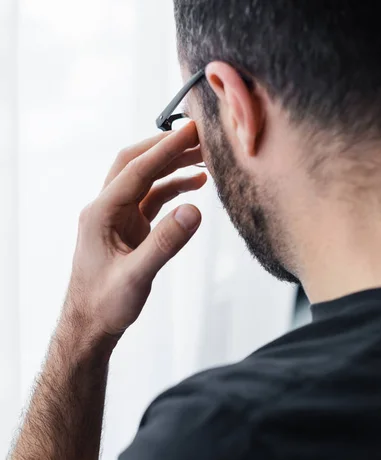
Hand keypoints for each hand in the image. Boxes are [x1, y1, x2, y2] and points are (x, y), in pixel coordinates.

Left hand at [63, 122, 205, 341]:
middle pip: (137, 164)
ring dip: (172, 167)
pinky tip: (195, 186)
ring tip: (205, 159)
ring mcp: (116, 218)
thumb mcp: (136, 277)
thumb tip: (194, 210)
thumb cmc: (105, 304)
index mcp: (101, 213)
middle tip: (200, 136)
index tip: (193, 130)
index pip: (136, 170)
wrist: (90, 325)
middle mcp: (106, 208)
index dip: (166, 149)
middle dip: (167, 148)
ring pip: (146, 180)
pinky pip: (151, 200)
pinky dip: (172, 189)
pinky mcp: (128, 228)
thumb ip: (165, 243)